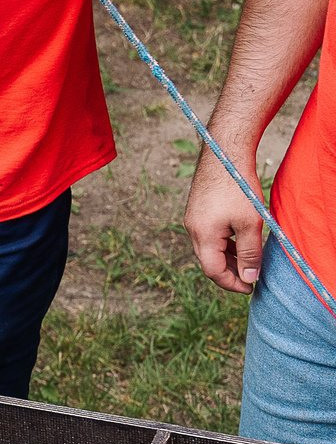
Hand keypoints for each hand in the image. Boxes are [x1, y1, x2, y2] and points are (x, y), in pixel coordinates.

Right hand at [184, 147, 265, 293]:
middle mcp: (192, 229)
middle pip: (208, 262)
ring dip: (227, 259)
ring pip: (208, 249)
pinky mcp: (197, 211)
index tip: (251, 288)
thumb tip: (249, 278)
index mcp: (202, 235)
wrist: (223, 155)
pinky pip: (207, 236)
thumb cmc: (237, 188)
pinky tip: (238, 242)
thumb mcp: (250, 224)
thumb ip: (249, 254)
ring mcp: (192, 219)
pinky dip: (222, 245)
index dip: (232, 283)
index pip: (213, 271)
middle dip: (229, 273)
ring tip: (249, 261)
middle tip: (251, 278)